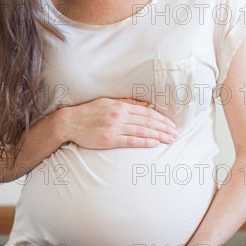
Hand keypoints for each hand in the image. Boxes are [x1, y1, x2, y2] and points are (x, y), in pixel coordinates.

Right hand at [61, 97, 177, 148]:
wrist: (70, 122)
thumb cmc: (89, 112)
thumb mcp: (108, 102)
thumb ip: (127, 102)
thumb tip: (146, 104)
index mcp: (120, 106)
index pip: (146, 112)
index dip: (160, 118)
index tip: (171, 123)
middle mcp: (119, 116)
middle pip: (147, 121)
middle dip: (163, 127)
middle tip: (175, 133)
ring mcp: (115, 128)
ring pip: (142, 131)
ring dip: (158, 135)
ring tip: (170, 139)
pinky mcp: (109, 140)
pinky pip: (130, 141)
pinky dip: (143, 141)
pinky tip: (154, 143)